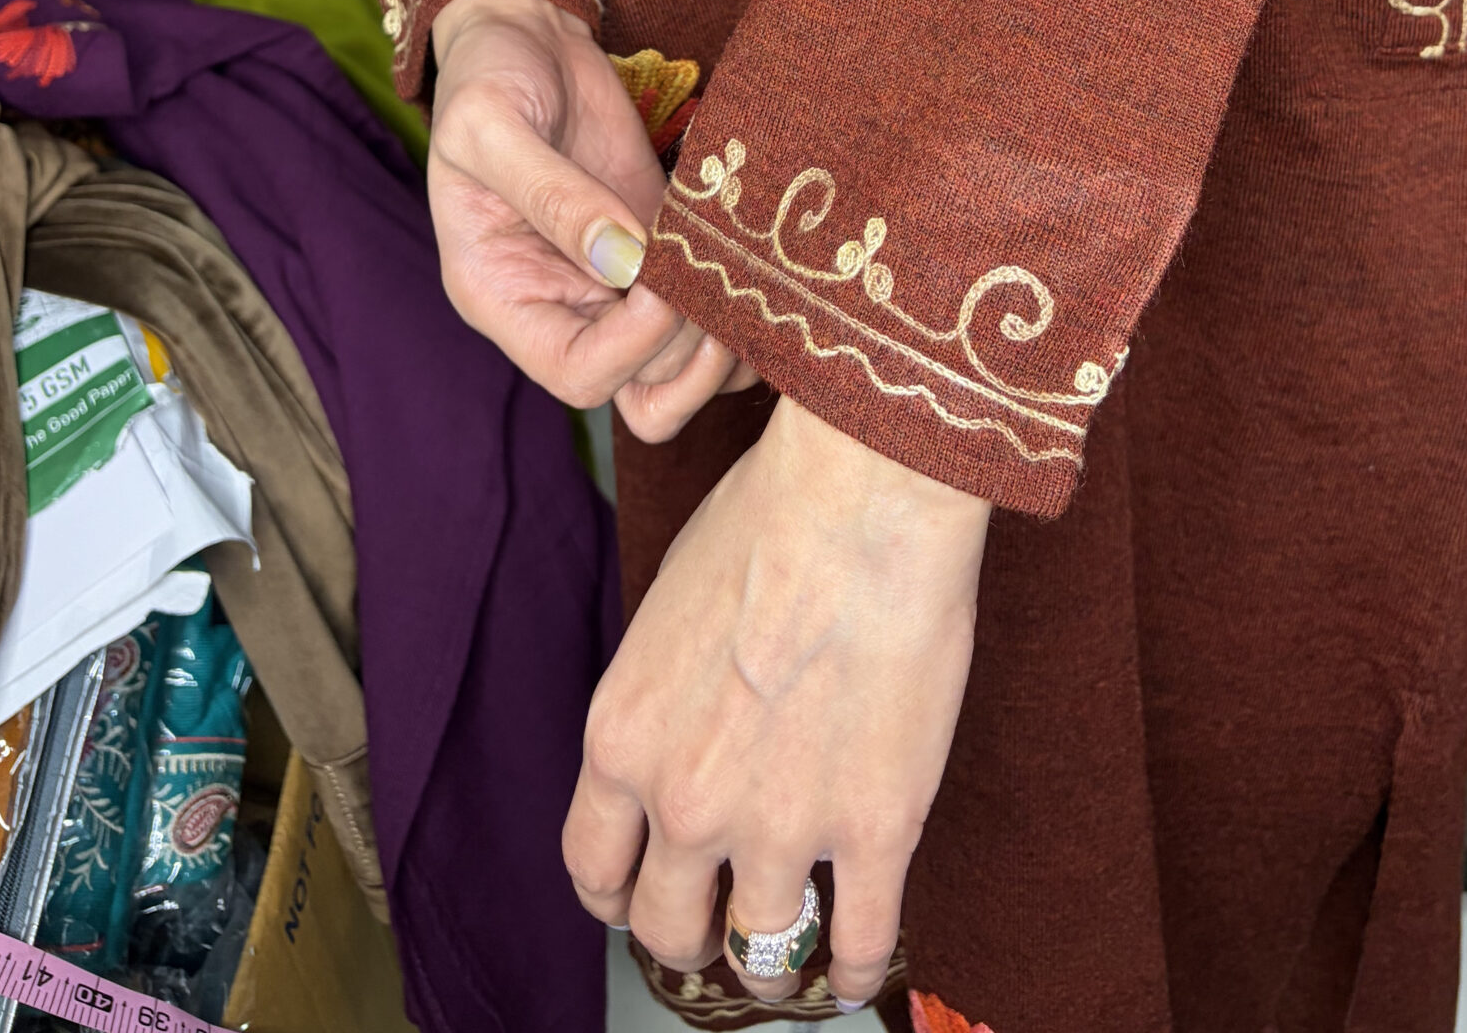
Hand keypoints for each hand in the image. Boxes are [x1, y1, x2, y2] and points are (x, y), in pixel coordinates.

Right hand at [428, 0, 752, 437]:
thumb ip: (552, 193)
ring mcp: (617, 286)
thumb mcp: (493, 126)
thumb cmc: (489, 79)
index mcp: (502, 296)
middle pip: (641, 394)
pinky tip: (750, 251)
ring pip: (687, 369)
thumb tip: (620, 261)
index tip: (662, 280)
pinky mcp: (660, 251)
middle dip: (690, 353)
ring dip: (727, 340)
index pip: (576, 373)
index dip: (633, 346)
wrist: (526, 37)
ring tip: (743, 272)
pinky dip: (741, 299)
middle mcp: (562, 307)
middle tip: (717, 283)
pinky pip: (709, 312)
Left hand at [564, 397, 990, 1010]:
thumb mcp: (668, 607)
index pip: (593, 867)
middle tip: (715, 927)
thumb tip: (683, 729)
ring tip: (786, 951)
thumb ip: (664, 697)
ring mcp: (781, 825)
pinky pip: (855, 944)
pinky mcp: (874, 829)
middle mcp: (686, 801)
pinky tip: (851, 969)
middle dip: (689, 935)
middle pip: (666, 927)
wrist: (861, 496)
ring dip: (768, 961)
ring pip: (758, 954)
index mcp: (624, 740)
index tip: (639, 894)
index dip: (618, 892)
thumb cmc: (767, 518)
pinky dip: (851, 970)